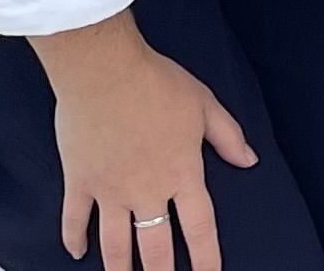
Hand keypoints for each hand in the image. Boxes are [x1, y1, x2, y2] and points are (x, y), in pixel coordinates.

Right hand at [29, 11, 257, 269]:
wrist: (104, 71)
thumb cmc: (158, 82)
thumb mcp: (205, 104)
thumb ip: (228, 137)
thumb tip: (250, 161)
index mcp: (182, 173)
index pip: (199, 226)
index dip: (206, 256)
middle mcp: (147, 191)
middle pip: (155, 248)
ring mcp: (109, 190)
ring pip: (114, 245)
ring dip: (119, 268)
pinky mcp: (79, 181)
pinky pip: (74, 220)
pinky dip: (74, 239)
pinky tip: (76, 254)